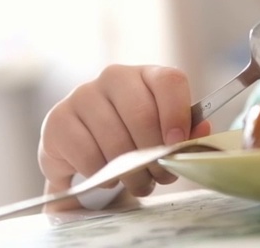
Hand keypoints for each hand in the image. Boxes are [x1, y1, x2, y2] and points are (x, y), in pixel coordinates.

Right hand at [38, 65, 212, 202]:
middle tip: (157, 177)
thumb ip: (185, 133)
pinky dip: (102, 174)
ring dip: (130, 172)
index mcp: (146, 75)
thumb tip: (202, 130)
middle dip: (153, 155)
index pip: (169, 81)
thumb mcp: (162, 137)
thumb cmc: (132, 142)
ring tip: (136, 183)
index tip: (177, 143)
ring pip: (115, 139)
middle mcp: (113, 78)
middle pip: (141, 114)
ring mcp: (82, 96)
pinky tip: (106, 177)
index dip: (177, 113)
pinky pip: (87, 154)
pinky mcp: (57, 120)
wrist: (86, 158)